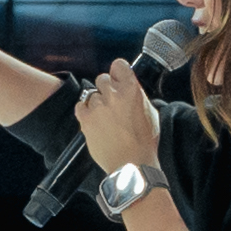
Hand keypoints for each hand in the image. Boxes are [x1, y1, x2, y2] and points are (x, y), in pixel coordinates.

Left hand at [65, 53, 160, 183]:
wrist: (131, 165)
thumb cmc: (144, 143)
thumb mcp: (150, 113)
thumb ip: (138, 96)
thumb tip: (129, 87)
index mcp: (132, 90)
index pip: (118, 65)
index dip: (117, 72)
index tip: (117, 78)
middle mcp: (113, 95)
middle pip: (102, 79)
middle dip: (106, 89)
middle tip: (112, 104)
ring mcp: (98, 107)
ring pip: (91, 94)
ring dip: (96, 103)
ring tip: (105, 118)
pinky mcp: (86, 120)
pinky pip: (80, 106)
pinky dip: (85, 111)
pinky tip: (94, 120)